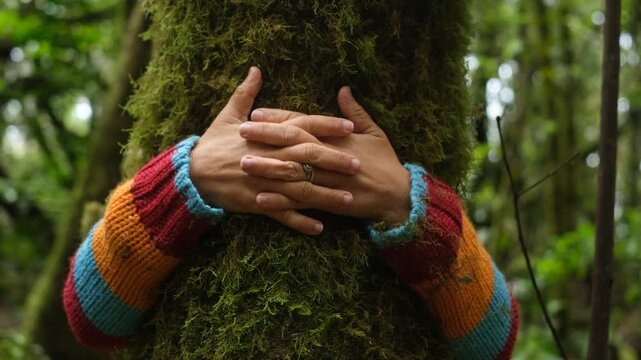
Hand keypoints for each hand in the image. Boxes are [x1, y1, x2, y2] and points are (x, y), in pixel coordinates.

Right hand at [189, 68, 360, 234]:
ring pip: (299, 189)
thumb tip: (256, 69)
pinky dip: (299, 222)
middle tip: (357, 165)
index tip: (349, 127)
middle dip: (333, 161)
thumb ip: (245, 94)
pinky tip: (319, 228)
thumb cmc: (211, 144)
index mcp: (264, 135)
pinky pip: (281, 215)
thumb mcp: (226, 116)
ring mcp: (263, 182)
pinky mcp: (255, 204)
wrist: (190, 175)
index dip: (326, 127)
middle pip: (306, 159)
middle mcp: (268, 158)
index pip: (301, 127)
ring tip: (347, 200)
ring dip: (324, 195)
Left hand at [240, 86, 411, 223]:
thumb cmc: (386, 162)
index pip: (304, 123)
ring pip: (295, 172)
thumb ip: (356, 112)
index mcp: (339, 137)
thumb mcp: (374, 132)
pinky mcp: (330, 203)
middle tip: (241, 132)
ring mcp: (330, 180)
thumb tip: (343, 89)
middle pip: (295, 143)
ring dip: (268, 168)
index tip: (256, 113)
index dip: (280, 118)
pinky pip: (302, 201)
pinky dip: (282, 201)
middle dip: (267, 137)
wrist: (399, 196)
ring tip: (244, 163)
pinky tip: (260, 199)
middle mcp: (332, 156)